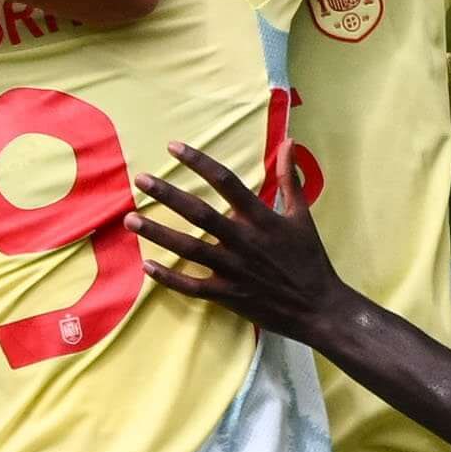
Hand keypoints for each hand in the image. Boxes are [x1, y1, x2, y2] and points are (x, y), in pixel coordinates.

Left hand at [129, 143, 344, 341]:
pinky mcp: (228, 295)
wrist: (319, 308)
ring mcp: (234, 270)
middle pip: (200, 213)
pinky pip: (193, 286)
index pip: (226, 182)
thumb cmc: (311, 260)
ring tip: (131, 220)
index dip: (199, 162)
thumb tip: (289, 143)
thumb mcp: (302, 216)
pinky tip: (147, 266)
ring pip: (189, 249)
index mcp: (261, 218)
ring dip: (158, 234)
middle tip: (140, 179)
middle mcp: (244, 241)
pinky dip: (169, 278)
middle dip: (168, 195)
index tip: (174, 147)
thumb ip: (290, 179)